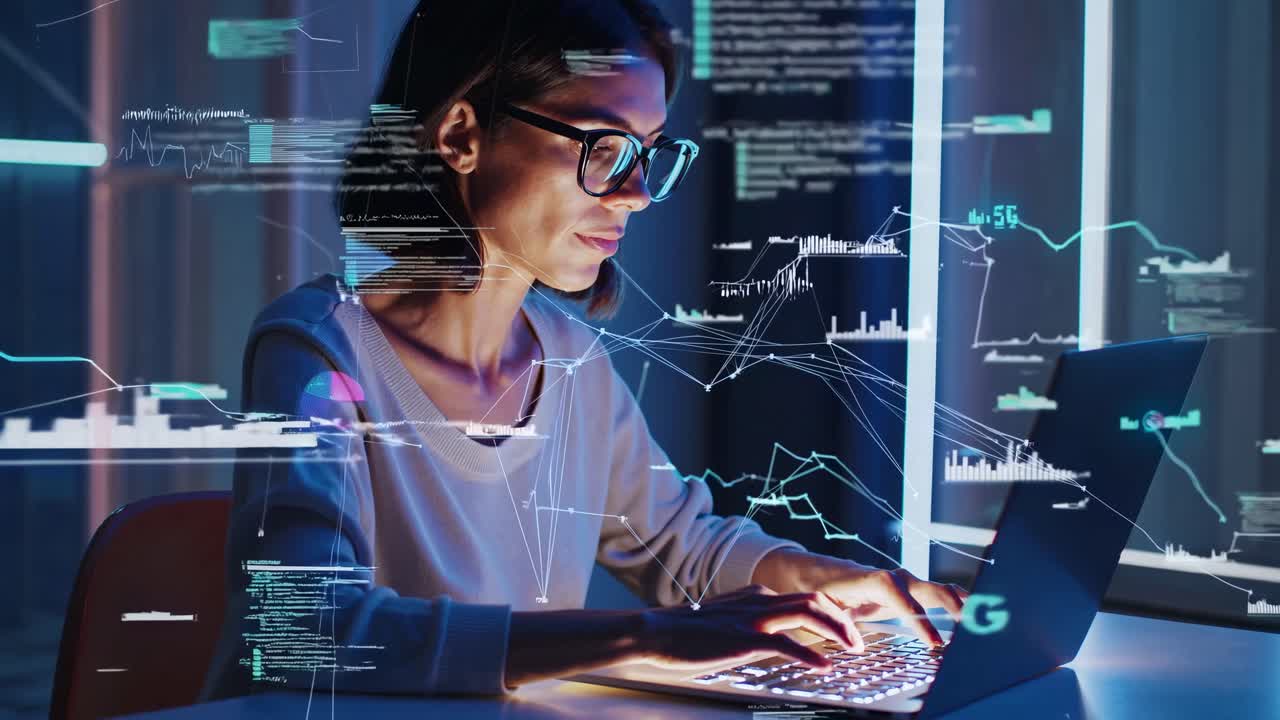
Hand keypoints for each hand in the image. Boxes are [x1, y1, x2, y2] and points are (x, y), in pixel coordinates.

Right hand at [637, 584, 859, 671]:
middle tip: (858, 642)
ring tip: (852, 650)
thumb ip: (750, 621)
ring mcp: (752, 618)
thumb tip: (771, 637)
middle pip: (814, 601)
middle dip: (843, 620)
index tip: (846, 630)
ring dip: (836, 631)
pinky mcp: (744, 638)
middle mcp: (759, 600)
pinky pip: (786, 643)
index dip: (832, 613)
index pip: (805, 597)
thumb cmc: (686, 631)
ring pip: (808, 613)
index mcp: (756, 595)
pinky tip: (824, 667)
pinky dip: (810, 654)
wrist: (656, 630)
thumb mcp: (725, 618)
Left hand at [751, 547, 967, 646]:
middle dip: (953, 607)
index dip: (918, 615)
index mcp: (870, 580)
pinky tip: (979, 618)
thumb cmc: (822, 589)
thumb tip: (855, 642)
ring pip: (940, 590)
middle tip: (973, 630)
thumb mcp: (823, 606)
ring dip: (963, 605)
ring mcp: (906, 583)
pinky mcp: (913, 591)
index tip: (935, 643)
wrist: (819, 572)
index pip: (898, 592)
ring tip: (987, 624)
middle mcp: (893, 578)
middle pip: (929, 588)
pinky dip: (960, 604)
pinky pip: (941, 595)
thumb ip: (838, 622)